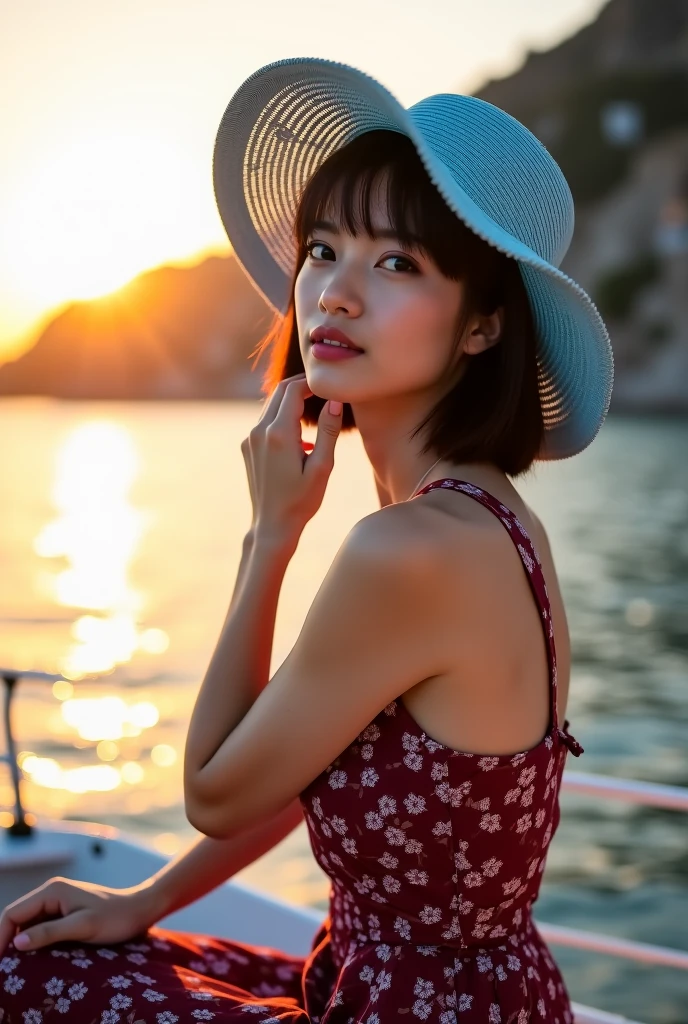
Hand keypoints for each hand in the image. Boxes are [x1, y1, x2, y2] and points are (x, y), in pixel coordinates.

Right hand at [0, 876, 158, 953]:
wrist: (140, 910)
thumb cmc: (115, 918)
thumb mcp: (83, 927)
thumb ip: (50, 933)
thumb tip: (17, 944)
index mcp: (51, 892)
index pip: (12, 914)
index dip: (0, 938)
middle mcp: (50, 893)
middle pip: (15, 919)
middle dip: (6, 942)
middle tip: (5, 971)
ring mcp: (56, 903)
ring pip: (26, 925)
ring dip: (19, 944)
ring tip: (15, 968)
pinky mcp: (64, 913)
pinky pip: (39, 928)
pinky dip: (33, 943)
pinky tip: (33, 960)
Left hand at [242, 373, 342, 543]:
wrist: (272, 526)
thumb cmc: (301, 501)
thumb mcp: (322, 467)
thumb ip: (329, 431)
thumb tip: (335, 401)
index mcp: (279, 434)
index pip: (293, 391)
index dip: (311, 383)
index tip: (328, 385)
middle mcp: (259, 432)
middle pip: (279, 393)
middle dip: (301, 387)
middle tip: (323, 390)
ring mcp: (250, 439)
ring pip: (271, 407)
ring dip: (291, 403)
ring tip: (315, 412)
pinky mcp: (247, 448)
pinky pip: (265, 423)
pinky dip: (282, 420)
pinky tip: (301, 440)